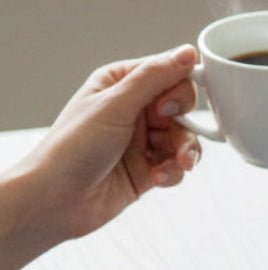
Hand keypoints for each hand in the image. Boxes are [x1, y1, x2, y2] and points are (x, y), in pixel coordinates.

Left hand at [29, 44, 201, 237]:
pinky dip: (173, 173)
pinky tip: (157, 178)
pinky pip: (176, 166)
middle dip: (184, 127)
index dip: (176, 93)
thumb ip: (154, 77)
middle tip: (170, 138)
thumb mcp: (116, 104)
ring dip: (184, 154)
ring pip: (184, 140)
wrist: (60, 198)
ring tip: (177, 165)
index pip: (168, 75)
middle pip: (182, 110)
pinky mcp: (148, 170)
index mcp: (120, 84)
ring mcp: (141, 142)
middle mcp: (132, 110)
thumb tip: (187, 53)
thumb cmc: (74, 148)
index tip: (165, 110)